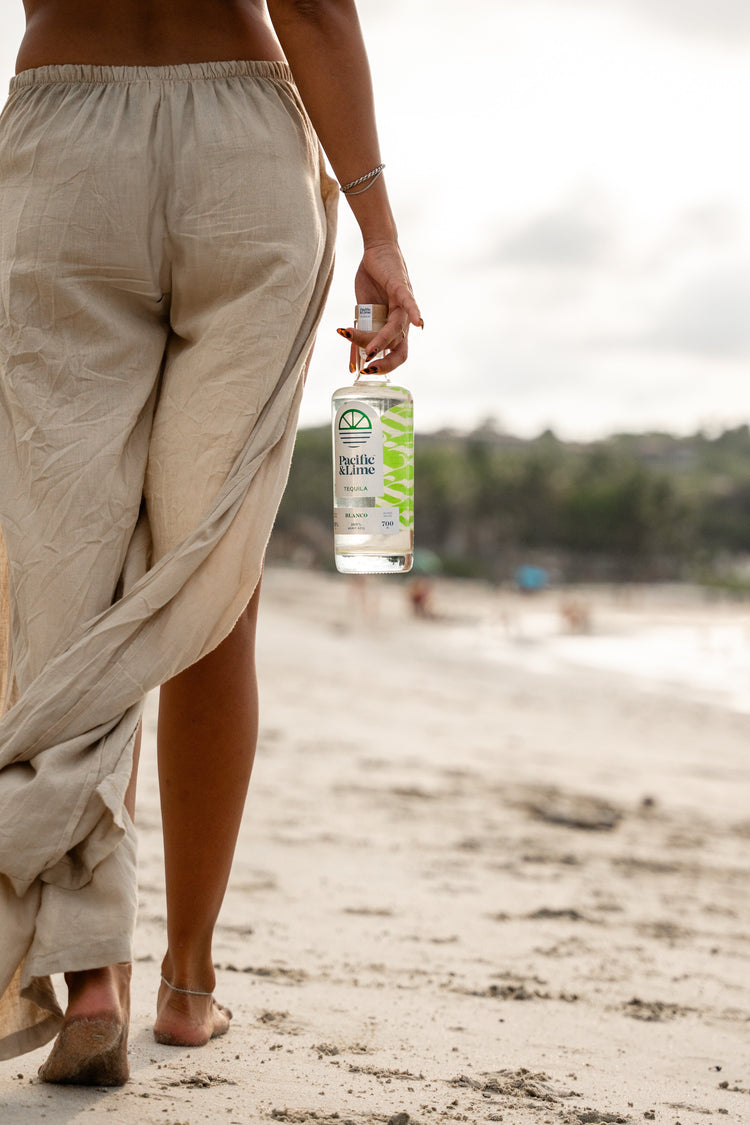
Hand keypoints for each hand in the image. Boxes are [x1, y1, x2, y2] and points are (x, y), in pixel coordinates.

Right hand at [337, 240, 422, 375]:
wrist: (375, 251)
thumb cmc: (370, 282)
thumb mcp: (361, 312)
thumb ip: (359, 334)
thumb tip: (353, 363)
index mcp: (394, 327)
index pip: (396, 354)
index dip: (385, 367)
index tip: (365, 372)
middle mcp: (403, 319)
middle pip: (395, 346)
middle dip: (383, 361)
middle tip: (368, 368)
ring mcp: (403, 304)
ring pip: (394, 329)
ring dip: (379, 340)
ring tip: (363, 347)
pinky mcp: (401, 287)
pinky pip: (409, 302)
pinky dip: (414, 312)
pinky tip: (419, 323)